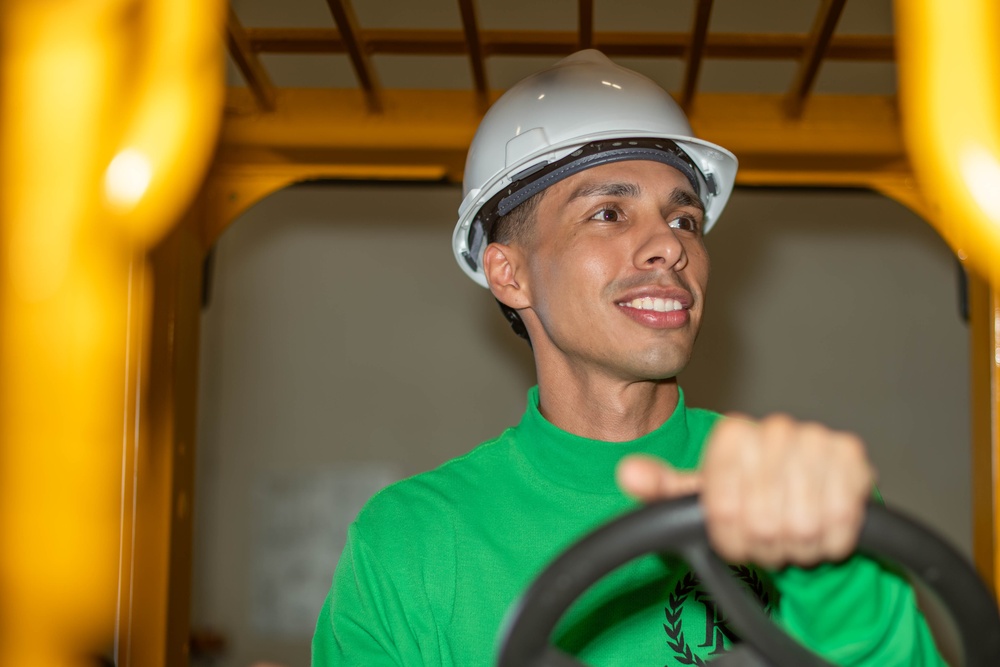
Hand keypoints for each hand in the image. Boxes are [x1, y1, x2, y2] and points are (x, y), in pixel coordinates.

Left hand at [616, 414, 875, 568]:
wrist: (806, 497)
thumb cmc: (747, 497)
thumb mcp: (698, 496)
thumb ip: (661, 488)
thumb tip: (627, 473)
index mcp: (731, 433)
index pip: (722, 507)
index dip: (729, 536)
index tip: (733, 536)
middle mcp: (774, 428)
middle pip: (762, 518)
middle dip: (763, 543)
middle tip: (767, 539)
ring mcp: (816, 438)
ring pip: (802, 523)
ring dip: (797, 544)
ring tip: (791, 533)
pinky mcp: (853, 456)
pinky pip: (840, 521)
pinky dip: (830, 540)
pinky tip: (822, 527)